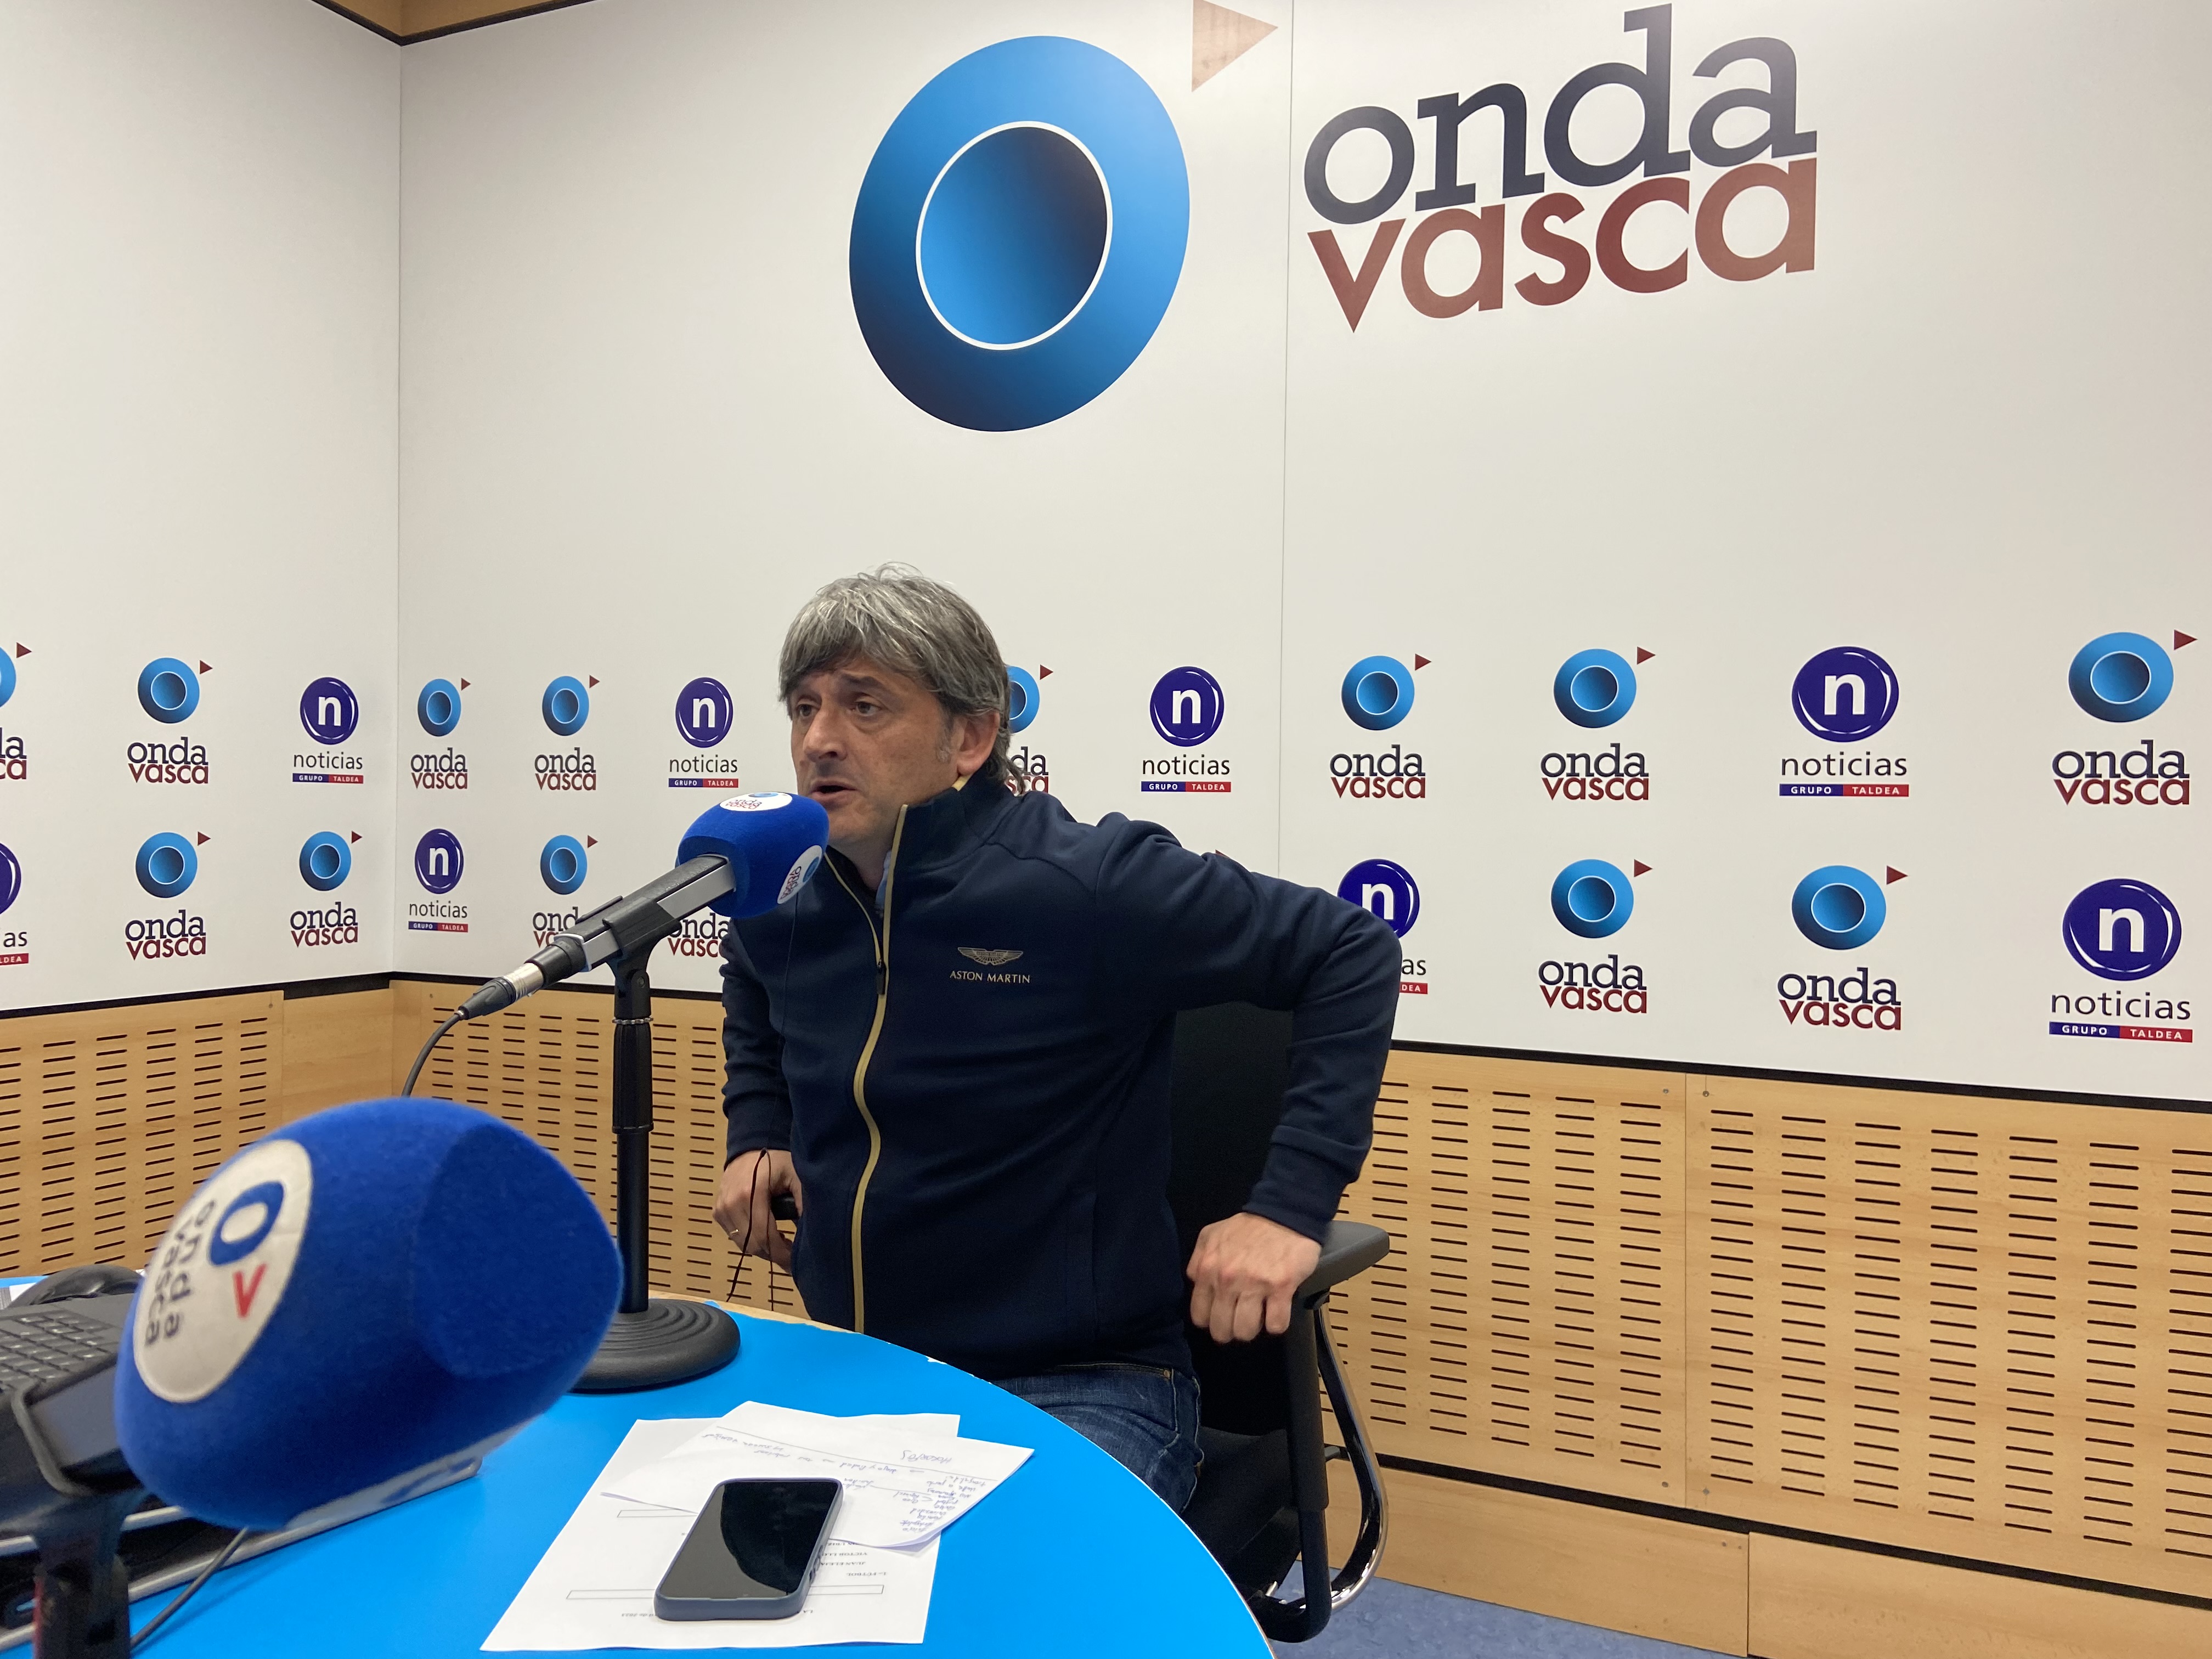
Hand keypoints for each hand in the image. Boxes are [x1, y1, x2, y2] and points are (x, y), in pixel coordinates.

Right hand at [713, 1149, 802, 1268]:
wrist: (750, 1149)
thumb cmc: (776, 1161)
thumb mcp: (796, 1175)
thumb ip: (803, 1201)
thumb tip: (811, 1232)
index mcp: (750, 1194)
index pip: (765, 1236)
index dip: (781, 1254)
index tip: (795, 1264)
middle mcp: (730, 1204)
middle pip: (752, 1244)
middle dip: (774, 1254)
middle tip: (791, 1255)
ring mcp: (721, 1209)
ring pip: (742, 1244)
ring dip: (763, 1248)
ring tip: (781, 1242)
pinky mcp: (717, 1212)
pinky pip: (735, 1236)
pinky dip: (750, 1240)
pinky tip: (765, 1232)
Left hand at [1185, 1212, 1320, 1342]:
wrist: (1284, 1214)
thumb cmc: (1248, 1228)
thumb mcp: (1211, 1236)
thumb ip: (1197, 1260)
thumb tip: (1195, 1282)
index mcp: (1207, 1269)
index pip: (1200, 1316)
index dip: (1211, 1321)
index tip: (1221, 1316)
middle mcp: (1227, 1280)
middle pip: (1222, 1330)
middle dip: (1230, 1331)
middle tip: (1240, 1321)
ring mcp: (1254, 1285)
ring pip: (1246, 1332)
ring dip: (1253, 1330)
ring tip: (1259, 1317)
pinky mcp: (1281, 1288)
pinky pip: (1276, 1325)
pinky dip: (1277, 1324)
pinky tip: (1277, 1312)